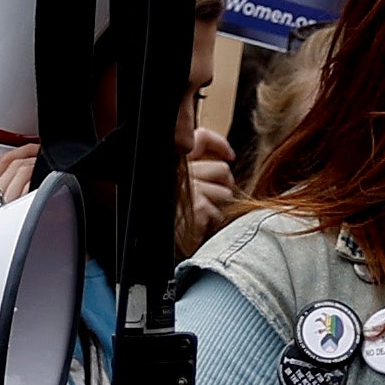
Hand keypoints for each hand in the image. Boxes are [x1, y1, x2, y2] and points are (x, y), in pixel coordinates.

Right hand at [180, 121, 239, 252]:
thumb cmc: (169, 219)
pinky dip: (213, 223)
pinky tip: (200, 227)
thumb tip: (224, 162)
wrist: (155, 246)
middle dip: (225, 185)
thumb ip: (195, 173)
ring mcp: (191, 188)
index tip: (229, 155)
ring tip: (204, 216)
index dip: (219, 144)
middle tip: (219, 197)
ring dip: (218, 207)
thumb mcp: (178, 190)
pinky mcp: (199, 207)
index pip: (201, 138)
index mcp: (175, 163)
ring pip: (226, 192)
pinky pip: (220, 212)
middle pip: (222, 169)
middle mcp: (181, 172)